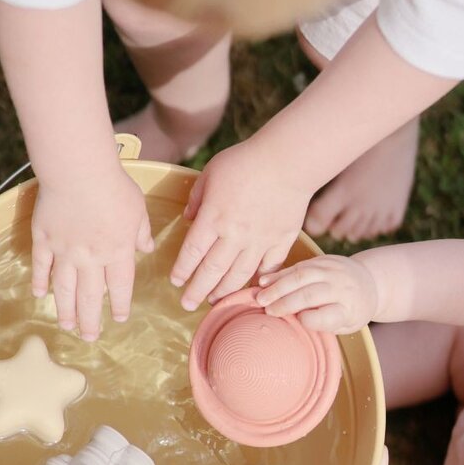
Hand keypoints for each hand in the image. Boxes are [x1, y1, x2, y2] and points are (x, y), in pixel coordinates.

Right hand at [31, 168, 153, 340]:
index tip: (118, 319)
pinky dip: (40, 282)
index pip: (119, 287)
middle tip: (89, 337)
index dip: (119, 306)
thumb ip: (141, 232)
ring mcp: (64, 251)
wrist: (78, 170)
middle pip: (90, 296)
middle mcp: (90, 258)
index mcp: (117, 252)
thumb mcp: (138, 209)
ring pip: (64, 288)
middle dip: (90, 320)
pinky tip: (39, 294)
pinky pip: (41, 267)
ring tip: (66, 326)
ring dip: (65, 310)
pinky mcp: (43, 239)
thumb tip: (146, 248)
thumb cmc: (113, 185)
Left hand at [169, 141, 310, 310]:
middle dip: (197, 290)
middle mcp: (234, 234)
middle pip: (212, 270)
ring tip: (214, 301)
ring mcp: (260, 240)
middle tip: (187, 304)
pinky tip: (251, 289)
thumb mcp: (210, 173)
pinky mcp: (281, 240)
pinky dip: (259, 280)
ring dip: (224, 291)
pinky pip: (269, 267)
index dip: (182, 270)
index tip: (176, 281)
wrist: (288, 160)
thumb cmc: (245, 161)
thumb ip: (197, 198)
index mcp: (213, 217)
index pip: (192, 253)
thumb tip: (188, 218)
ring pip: (238, 275)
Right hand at [256, 253, 378, 332]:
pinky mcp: (322, 260)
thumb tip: (296, 317)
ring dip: (279, 286)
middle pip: (311, 294)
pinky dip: (280, 274)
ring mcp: (332, 270)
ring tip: (261, 296)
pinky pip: (298, 266)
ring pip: (301, 276)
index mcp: (350, 309)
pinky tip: (264, 282)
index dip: (311, 318)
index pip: (329, 315)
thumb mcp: (346, 324)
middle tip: (268, 310)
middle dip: (287, 302)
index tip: (296, 320)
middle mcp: (342, 288)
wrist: (369, 282)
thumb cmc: (351, 310)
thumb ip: (324, 322)